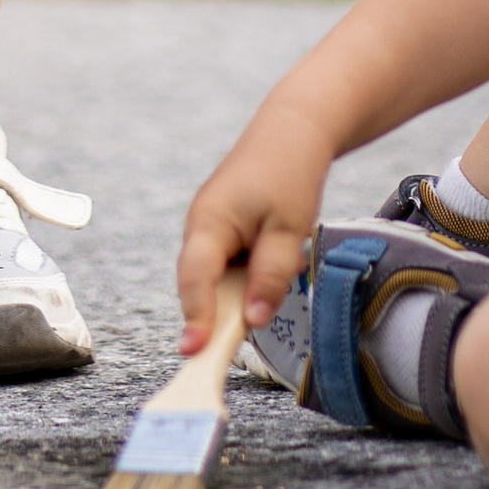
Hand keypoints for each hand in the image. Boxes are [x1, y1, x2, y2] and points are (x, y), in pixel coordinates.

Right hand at [176, 103, 333, 348]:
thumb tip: (252, 320)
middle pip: (198, 285)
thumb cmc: (290, 172)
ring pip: (213, 279)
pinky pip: (224, 268)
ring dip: (228, 302)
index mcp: (209, 222)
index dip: (195, 317)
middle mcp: (200, 227)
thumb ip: (270, 275)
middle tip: (218, 359)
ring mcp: (209, 229)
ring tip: (248, 321)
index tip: (194, 351)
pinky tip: (258, 290)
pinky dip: (237, 285)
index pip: (195, 278)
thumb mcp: (289, 228)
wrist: (294, 129)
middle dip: (210, 319)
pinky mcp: (222, 231)